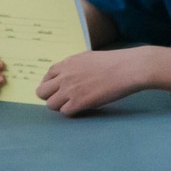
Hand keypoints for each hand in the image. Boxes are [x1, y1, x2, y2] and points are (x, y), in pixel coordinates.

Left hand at [35, 47, 166, 113]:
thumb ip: (75, 67)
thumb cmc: (116, 62)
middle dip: (51, 96)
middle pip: (42, 92)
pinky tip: (83, 108)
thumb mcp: (89, 58)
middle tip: (64, 99)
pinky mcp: (79, 102)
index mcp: (67, 63)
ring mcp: (70, 90)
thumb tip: (72, 76)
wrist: (129, 68)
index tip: (60, 89)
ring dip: (61, 106)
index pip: (46, 77)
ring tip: (75, 104)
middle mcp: (64, 76)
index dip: (51, 85)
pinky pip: (65, 112)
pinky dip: (72, 112)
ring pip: (51, 104)